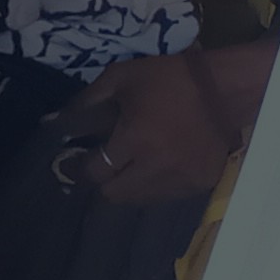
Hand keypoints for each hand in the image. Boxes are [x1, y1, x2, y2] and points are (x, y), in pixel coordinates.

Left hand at [51, 52, 231, 205]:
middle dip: (101, 182)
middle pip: (115, 195)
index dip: (78, 170)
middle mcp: (158, 168)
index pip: (96, 172)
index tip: (70, 163)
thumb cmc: (167, 79)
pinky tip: (152, 167)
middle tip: (98, 167)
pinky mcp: (202, 183)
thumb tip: (56, 121)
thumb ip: (86, 102)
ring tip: (125, 167)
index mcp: (135, 141)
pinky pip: (167, 195)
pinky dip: (154, 186)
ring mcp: (183, 180)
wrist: (223, 89)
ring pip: (141, 199)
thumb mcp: (119, 79)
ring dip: (128, 186)